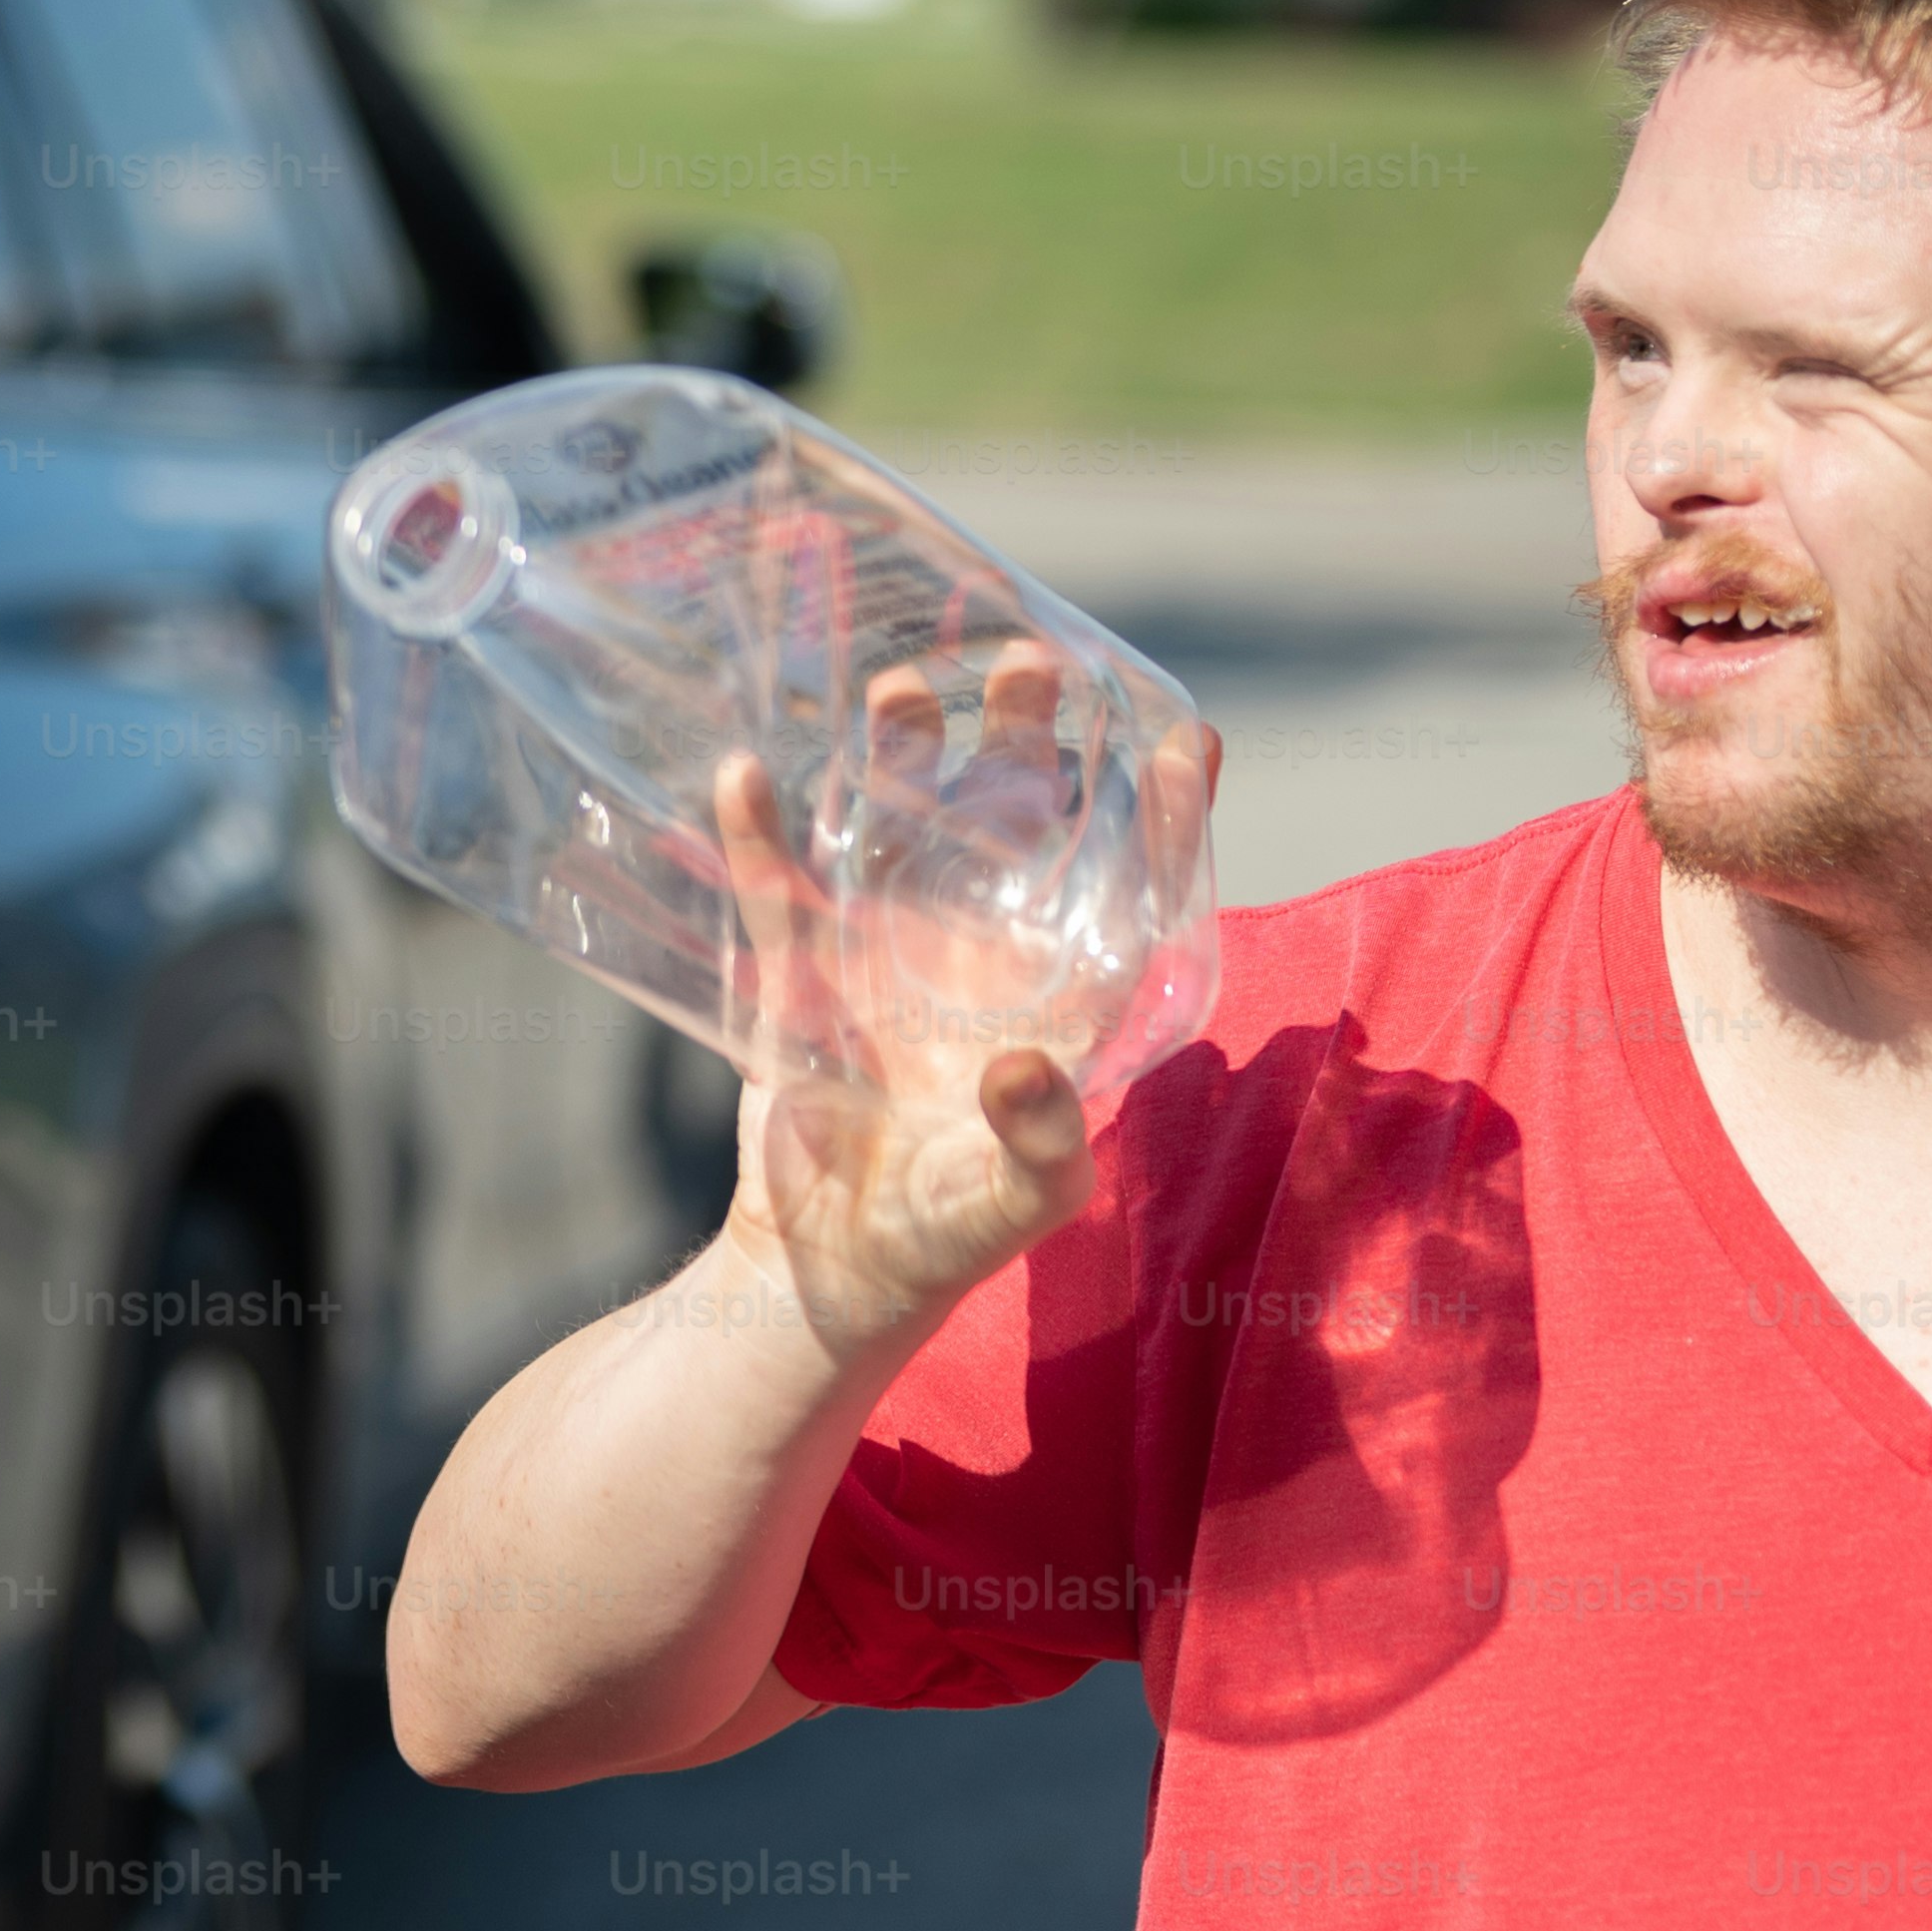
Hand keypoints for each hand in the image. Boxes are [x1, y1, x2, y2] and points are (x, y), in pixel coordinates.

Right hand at [699, 680, 1217, 1366]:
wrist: (824, 1268)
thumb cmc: (946, 1239)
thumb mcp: (1015, 1204)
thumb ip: (1039, 1141)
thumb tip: (1027, 1066)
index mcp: (1059, 1001)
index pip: (1128, 888)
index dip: (1162, 817)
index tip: (1187, 737)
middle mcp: (980, 955)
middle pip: (1013, 818)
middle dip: (1025, 735)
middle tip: (1029, 661)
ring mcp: (885, 951)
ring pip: (898, 823)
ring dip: (897, 755)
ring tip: (900, 688)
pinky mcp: (800, 970)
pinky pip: (776, 886)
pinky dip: (757, 833)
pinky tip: (744, 773)